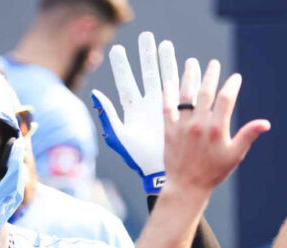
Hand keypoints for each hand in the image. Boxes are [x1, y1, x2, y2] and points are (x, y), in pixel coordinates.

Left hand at [91, 31, 197, 193]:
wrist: (161, 172)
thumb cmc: (138, 158)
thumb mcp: (119, 137)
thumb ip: (107, 115)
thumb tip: (96, 94)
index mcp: (132, 110)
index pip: (125, 83)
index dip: (122, 67)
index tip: (118, 50)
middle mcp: (148, 105)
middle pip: (147, 74)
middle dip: (147, 56)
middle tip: (146, 37)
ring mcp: (165, 106)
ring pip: (166, 78)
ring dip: (167, 61)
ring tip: (166, 45)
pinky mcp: (181, 112)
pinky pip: (184, 90)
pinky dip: (186, 77)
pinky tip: (190, 63)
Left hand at [163, 58, 269, 195]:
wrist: (186, 186)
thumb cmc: (213, 172)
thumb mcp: (235, 155)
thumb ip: (248, 135)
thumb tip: (265, 123)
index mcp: (217, 128)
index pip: (226, 99)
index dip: (231, 86)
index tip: (235, 78)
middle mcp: (199, 124)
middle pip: (205, 93)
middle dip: (211, 75)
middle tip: (213, 63)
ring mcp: (182, 127)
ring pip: (185, 97)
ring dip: (189, 78)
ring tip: (191, 63)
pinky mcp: (169, 132)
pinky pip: (167, 109)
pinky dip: (168, 95)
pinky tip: (169, 83)